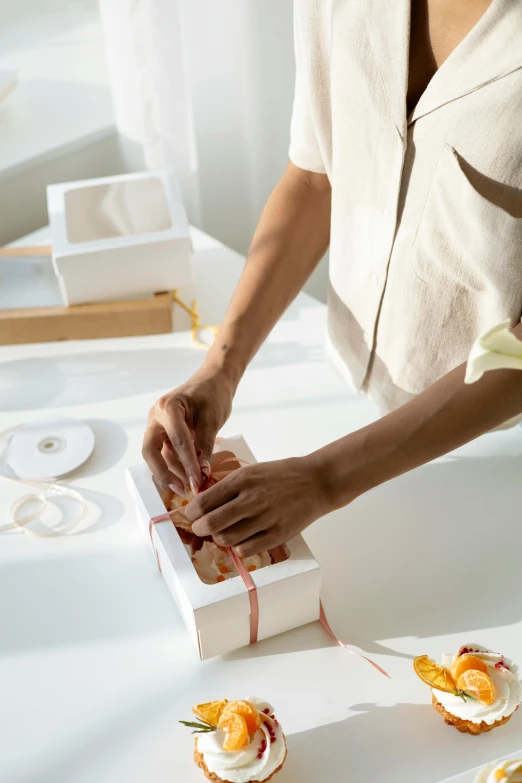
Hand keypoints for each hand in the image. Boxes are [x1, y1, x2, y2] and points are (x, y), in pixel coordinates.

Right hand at [142, 367, 235, 494]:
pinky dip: (175, 464)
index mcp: (168, 408)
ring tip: (190, 485)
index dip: (187, 464)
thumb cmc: (214, 394)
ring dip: (171, 471)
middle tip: (182, 489)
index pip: (177, 441)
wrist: (214, 379)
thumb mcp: (212, 420)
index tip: (198, 483)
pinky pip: (165, 452)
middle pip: (151, 451)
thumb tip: (203, 475)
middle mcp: (156, 417)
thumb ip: (205, 447)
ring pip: (157, 454)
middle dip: (164, 473)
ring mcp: (157, 425)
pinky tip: (188, 475)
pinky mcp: (163, 432)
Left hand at [185, 456, 329, 555]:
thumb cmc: (281, 475)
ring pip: (226, 539)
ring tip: (223, 533)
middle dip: (199, 528)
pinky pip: (245, 550)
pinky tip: (242, 540)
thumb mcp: (252, 471)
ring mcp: (265, 518)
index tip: (191, 515)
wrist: (316, 482)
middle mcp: (251, 499)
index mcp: (242, 480)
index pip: (204, 501)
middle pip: (211, 523)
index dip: (191, 512)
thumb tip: (202, 501)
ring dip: (219, 538)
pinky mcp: (277, 535)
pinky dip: (238, 548)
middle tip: (200, 528)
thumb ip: (228, 486)